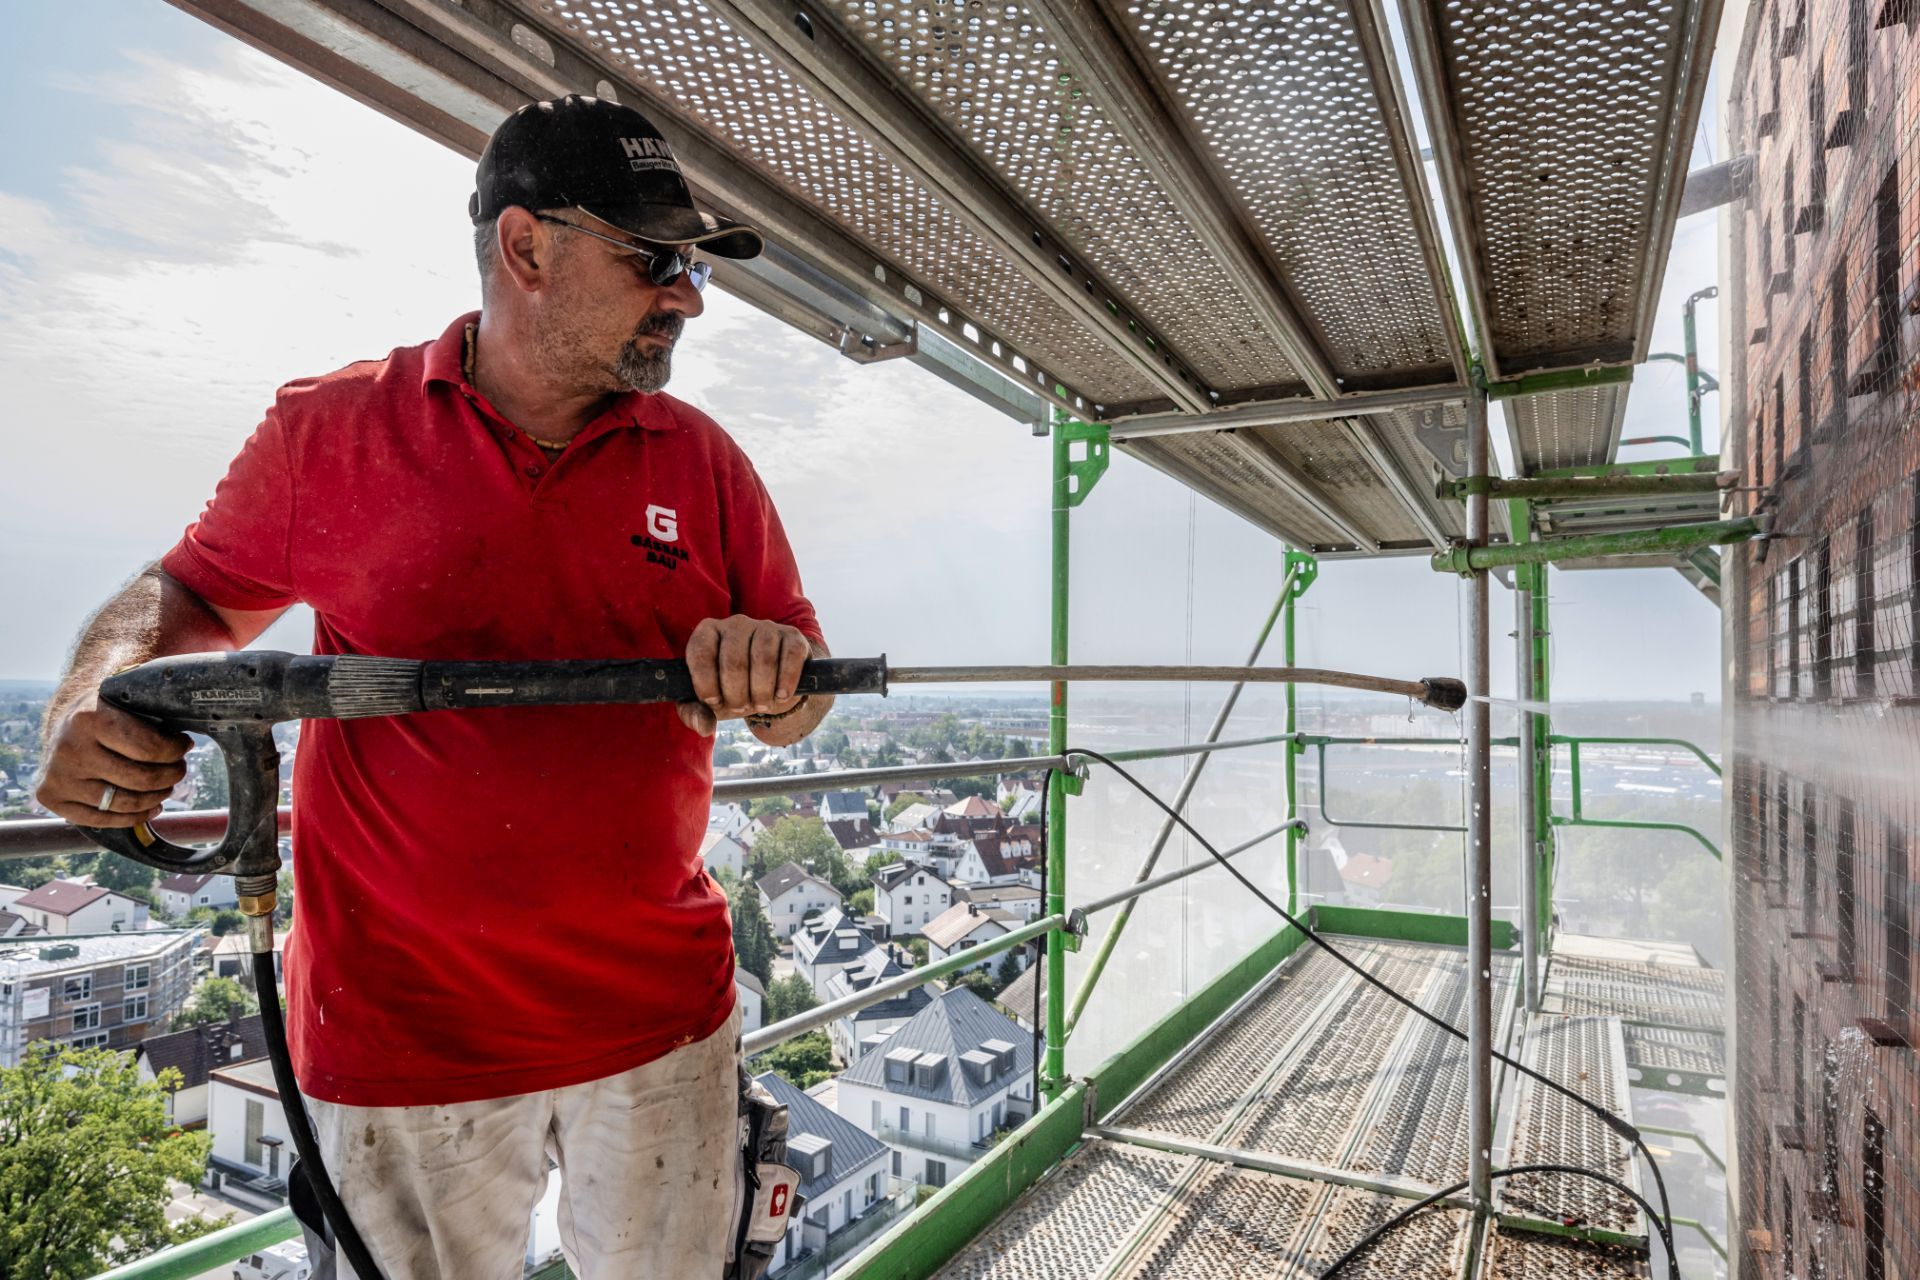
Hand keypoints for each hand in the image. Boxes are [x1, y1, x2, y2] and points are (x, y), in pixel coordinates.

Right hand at [35, 689, 191, 827]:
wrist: (64, 724)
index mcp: (89, 718)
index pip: (150, 748)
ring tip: (167, 786)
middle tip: (179, 768)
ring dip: (157, 797)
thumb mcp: (127, 698)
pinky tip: (150, 806)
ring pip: (125, 803)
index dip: (176, 751)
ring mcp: (58, 775)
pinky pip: (103, 820)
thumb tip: (204, 706)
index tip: (184, 745)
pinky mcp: (52, 797)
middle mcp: (69, 748)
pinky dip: (134, 817)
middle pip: (141, 779)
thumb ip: (158, 704)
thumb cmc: (109, 711)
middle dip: (172, 775)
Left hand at [676, 614, 809, 737]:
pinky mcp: (792, 636)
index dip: (706, 685)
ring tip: (761, 704)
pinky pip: (791, 656)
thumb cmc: (733, 689)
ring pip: (764, 659)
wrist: (771, 683)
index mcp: (708, 633)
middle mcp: (736, 624)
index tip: (714, 702)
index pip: (701, 654)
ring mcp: (766, 627)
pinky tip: (781, 694)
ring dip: (762, 691)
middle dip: (737, 694)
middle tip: (741, 707)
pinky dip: (786, 681)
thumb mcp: (710, 701)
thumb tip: (703, 727)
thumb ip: (695, 714)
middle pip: (734, 662)